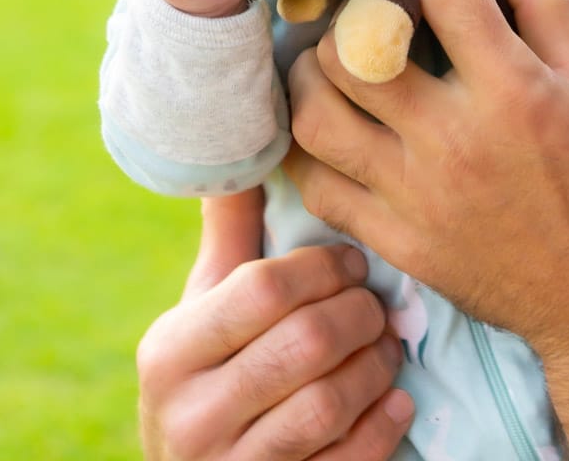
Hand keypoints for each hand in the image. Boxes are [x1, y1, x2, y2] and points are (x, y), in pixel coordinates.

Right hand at [137, 190, 413, 460]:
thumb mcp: (202, 311)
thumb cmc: (208, 376)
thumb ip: (228, 236)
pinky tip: (396, 401)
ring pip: (328, 403)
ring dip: (376, 367)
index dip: (322, 268)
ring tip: (388, 346)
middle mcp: (189, 414)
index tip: (352, 261)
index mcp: (171, 350)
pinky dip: (382, 427)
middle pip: (305, 343)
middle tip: (377, 304)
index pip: (262, 288)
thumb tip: (242, 142)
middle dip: (358, 315)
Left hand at [285, 0, 568, 459]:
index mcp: (514, 93)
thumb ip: (544, 4)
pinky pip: (319, 187)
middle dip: (357, 10)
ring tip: (338, 62)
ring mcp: (416, 198)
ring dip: (314, 76)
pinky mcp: (397, 243)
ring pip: (316, 115)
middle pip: (353, 45)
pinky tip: (334, 127)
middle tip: (373, 12)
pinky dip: (310, 150)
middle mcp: (453, 141)